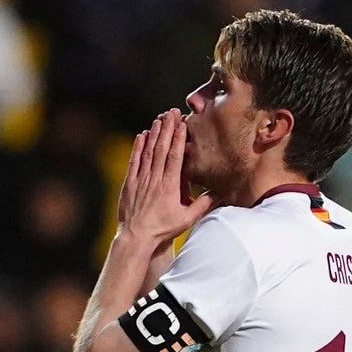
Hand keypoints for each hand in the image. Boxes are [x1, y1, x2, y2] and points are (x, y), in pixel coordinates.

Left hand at [118, 110, 211, 252]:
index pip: (175, 157)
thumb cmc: (163, 229)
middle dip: (167, 129)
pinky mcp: (129, 183)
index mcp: (169, 186)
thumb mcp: (187, 219)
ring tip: (159, 119)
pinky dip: (138, 147)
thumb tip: (221, 193)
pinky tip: (142, 135)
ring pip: (148, 152)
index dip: (178, 138)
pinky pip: (134, 160)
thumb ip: (204, 205)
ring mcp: (140, 180)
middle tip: (171, 113)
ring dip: (154, 134)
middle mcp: (154, 180)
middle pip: (161, 149)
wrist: (136, 238)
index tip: (182, 123)